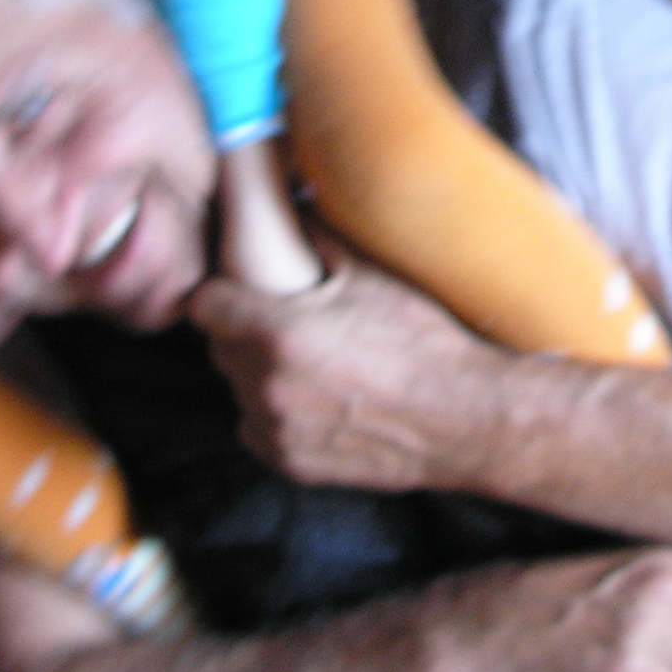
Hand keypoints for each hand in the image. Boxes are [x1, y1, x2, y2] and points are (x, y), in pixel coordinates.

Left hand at [186, 250, 504, 490]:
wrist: (466, 416)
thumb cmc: (425, 342)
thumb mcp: (372, 277)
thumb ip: (319, 240)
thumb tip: (293, 207)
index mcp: (277, 334)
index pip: (206, 305)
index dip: (225, 293)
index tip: (245, 291)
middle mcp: (267, 387)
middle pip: (220, 348)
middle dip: (244, 331)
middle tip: (287, 321)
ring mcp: (277, 431)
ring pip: (239, 390)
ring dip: (259, 374)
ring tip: (308, 362)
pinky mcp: (291, 464)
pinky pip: (257, 428)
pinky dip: (274, 414)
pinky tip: (314, 399)